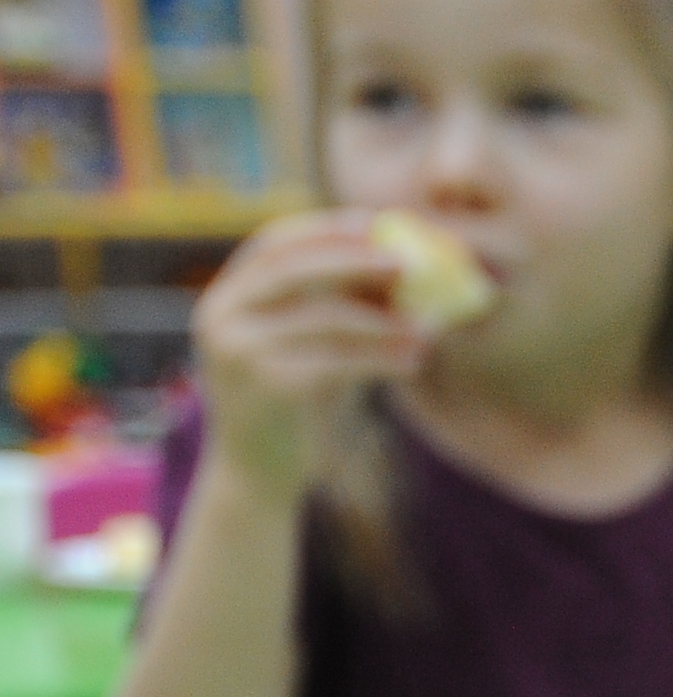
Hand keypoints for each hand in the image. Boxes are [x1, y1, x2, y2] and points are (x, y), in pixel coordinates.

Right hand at [191, 211, 423, 501]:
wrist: (259, 474)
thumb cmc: (293, 404)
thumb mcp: (307, 345)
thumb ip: (333, 307)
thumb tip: (399, 267)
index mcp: (225, 298)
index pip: (271, 244)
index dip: (323, 229)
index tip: (375, 223)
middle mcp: (220, 317)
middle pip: (292, 268)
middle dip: (354, 260)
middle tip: (408, 264)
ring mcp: (238, 351)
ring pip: (324, 317)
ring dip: (384, 320)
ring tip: (427, 329)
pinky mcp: (267, 386)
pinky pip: (339, 359)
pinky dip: (383, 357)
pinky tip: (415, 361)